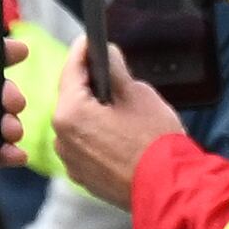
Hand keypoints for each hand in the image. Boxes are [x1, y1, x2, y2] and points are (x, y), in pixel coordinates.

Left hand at [44, 49, 182, 205]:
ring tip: (118, 102)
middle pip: (71, 99)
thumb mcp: (137, 94)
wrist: (168, 189)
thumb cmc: (154, 141)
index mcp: (70, 114)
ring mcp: (70, 160)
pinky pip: (85, 146)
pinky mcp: (82, 176)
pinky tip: (118, 130)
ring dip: (93, 110)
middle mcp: (61, 138)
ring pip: (78, 124)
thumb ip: (115, 71)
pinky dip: (97, 134)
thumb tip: (105, 53)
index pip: (70, 72)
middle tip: (107, 67)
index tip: (88, 40)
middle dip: (89, 83)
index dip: (81, 52)